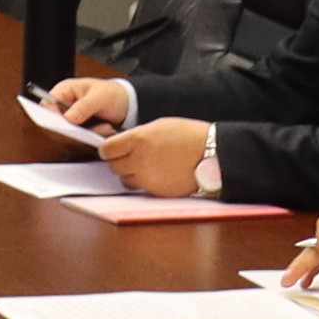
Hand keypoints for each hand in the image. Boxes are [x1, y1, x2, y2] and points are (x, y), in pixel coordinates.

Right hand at [43, 74, 135, 131]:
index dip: (51, 116)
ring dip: (86, 135)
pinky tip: (107, 130)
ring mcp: (71, 121)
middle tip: (90, 131)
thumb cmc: (111, 93)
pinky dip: (93, 139)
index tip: (66, 124)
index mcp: (63, 92)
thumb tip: (68, 118)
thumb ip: (84, 106)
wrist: (126, 103)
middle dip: (73, 130)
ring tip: (106, 127)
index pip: (47, 105)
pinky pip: (80, 141)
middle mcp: (63, 107)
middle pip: (54, 124)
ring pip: (68, 136)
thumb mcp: (100, 96)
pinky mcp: (79, 133)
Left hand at [94, 117, 214, 196]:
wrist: (211, 154)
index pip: (107, 149)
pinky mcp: (156, 192)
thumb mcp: (158, 126)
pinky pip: (142, 189)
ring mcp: (148, 179)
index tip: (112, 148)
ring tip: (146, 165)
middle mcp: (139, 161)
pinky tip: (157, 173)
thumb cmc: (188, 135)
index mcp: (138, 140)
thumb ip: (137, 136)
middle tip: (130, 156)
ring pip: (125, 180)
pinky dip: (145, 183)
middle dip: (119, 161)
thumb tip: (121, 144)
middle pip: (113, 166)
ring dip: (131, 173)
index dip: (109, 148)